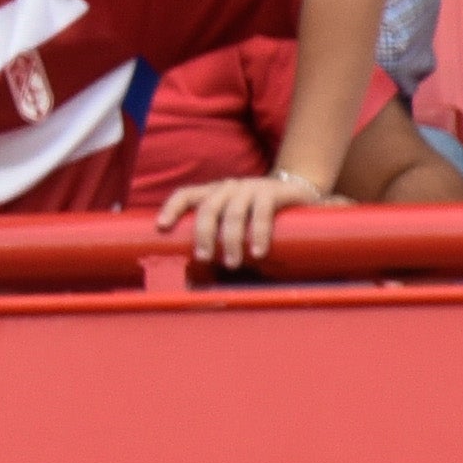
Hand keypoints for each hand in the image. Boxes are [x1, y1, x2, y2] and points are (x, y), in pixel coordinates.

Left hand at [159, 169, 329, 269]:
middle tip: (204, 258)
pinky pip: (261, 212)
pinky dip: (257, 233)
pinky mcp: (272, 192)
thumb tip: (203, 275)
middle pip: (208, 208)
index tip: (161, 227)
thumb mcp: (238, 220)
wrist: (301, 192)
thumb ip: (223, 238)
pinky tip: (257, 251)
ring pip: (232, 212)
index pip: (185, 194)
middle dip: (203, 235)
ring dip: (230, 240)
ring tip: (232, 263)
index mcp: (214, 192)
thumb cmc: (261, 213)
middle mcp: (228, 187)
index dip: (171, 208)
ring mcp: (250, 188)